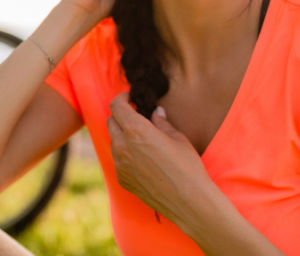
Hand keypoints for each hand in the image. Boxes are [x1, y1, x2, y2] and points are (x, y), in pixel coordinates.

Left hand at [107, 92, 211, 226]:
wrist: (189, 201)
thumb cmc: (187, 166)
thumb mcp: (178, 138)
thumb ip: (161, 122)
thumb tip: (156, 112)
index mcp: (136, 131)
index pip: (116, 107)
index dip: (121, 98)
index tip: (129, 98)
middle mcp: (123, 147)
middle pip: (110, 122)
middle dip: (120, 116)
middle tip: (135, 116)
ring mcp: (120, 165)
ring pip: (113, 142)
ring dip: (121, 135)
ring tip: (140, 139)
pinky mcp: (123, 180)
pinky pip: (118, 160)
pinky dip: (124, 154)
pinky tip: (142, 158)